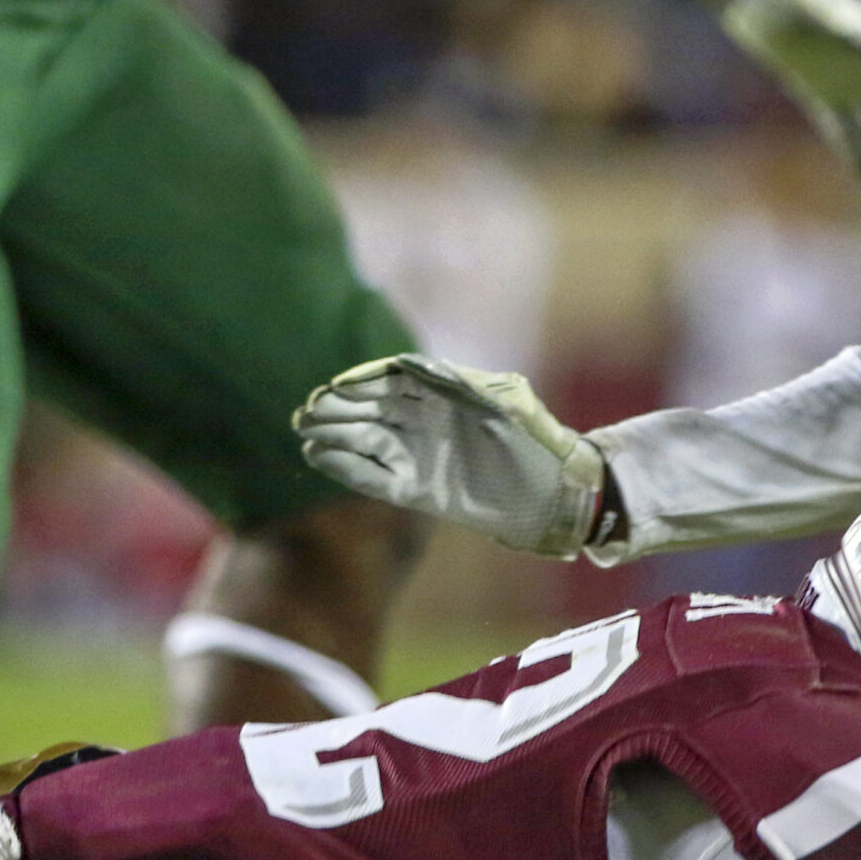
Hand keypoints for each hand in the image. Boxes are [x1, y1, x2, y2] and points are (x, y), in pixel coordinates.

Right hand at [295, 356, 605, 558]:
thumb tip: (409, 364)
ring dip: (335, 435)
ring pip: (367, 441)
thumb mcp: (503, 403)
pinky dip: (347, 469)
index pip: (393, 382)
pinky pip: (374, 478)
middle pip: (372, 410)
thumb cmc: (537, 441)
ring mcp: (419, 455)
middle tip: (308, 409)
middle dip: (339, 408)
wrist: (555, 495)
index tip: (338, 386)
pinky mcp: (417, 490)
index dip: (364, 382)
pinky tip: (319, 459)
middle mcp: (426, 422)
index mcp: (444, 395)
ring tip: (305, 431)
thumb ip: (457, 384)